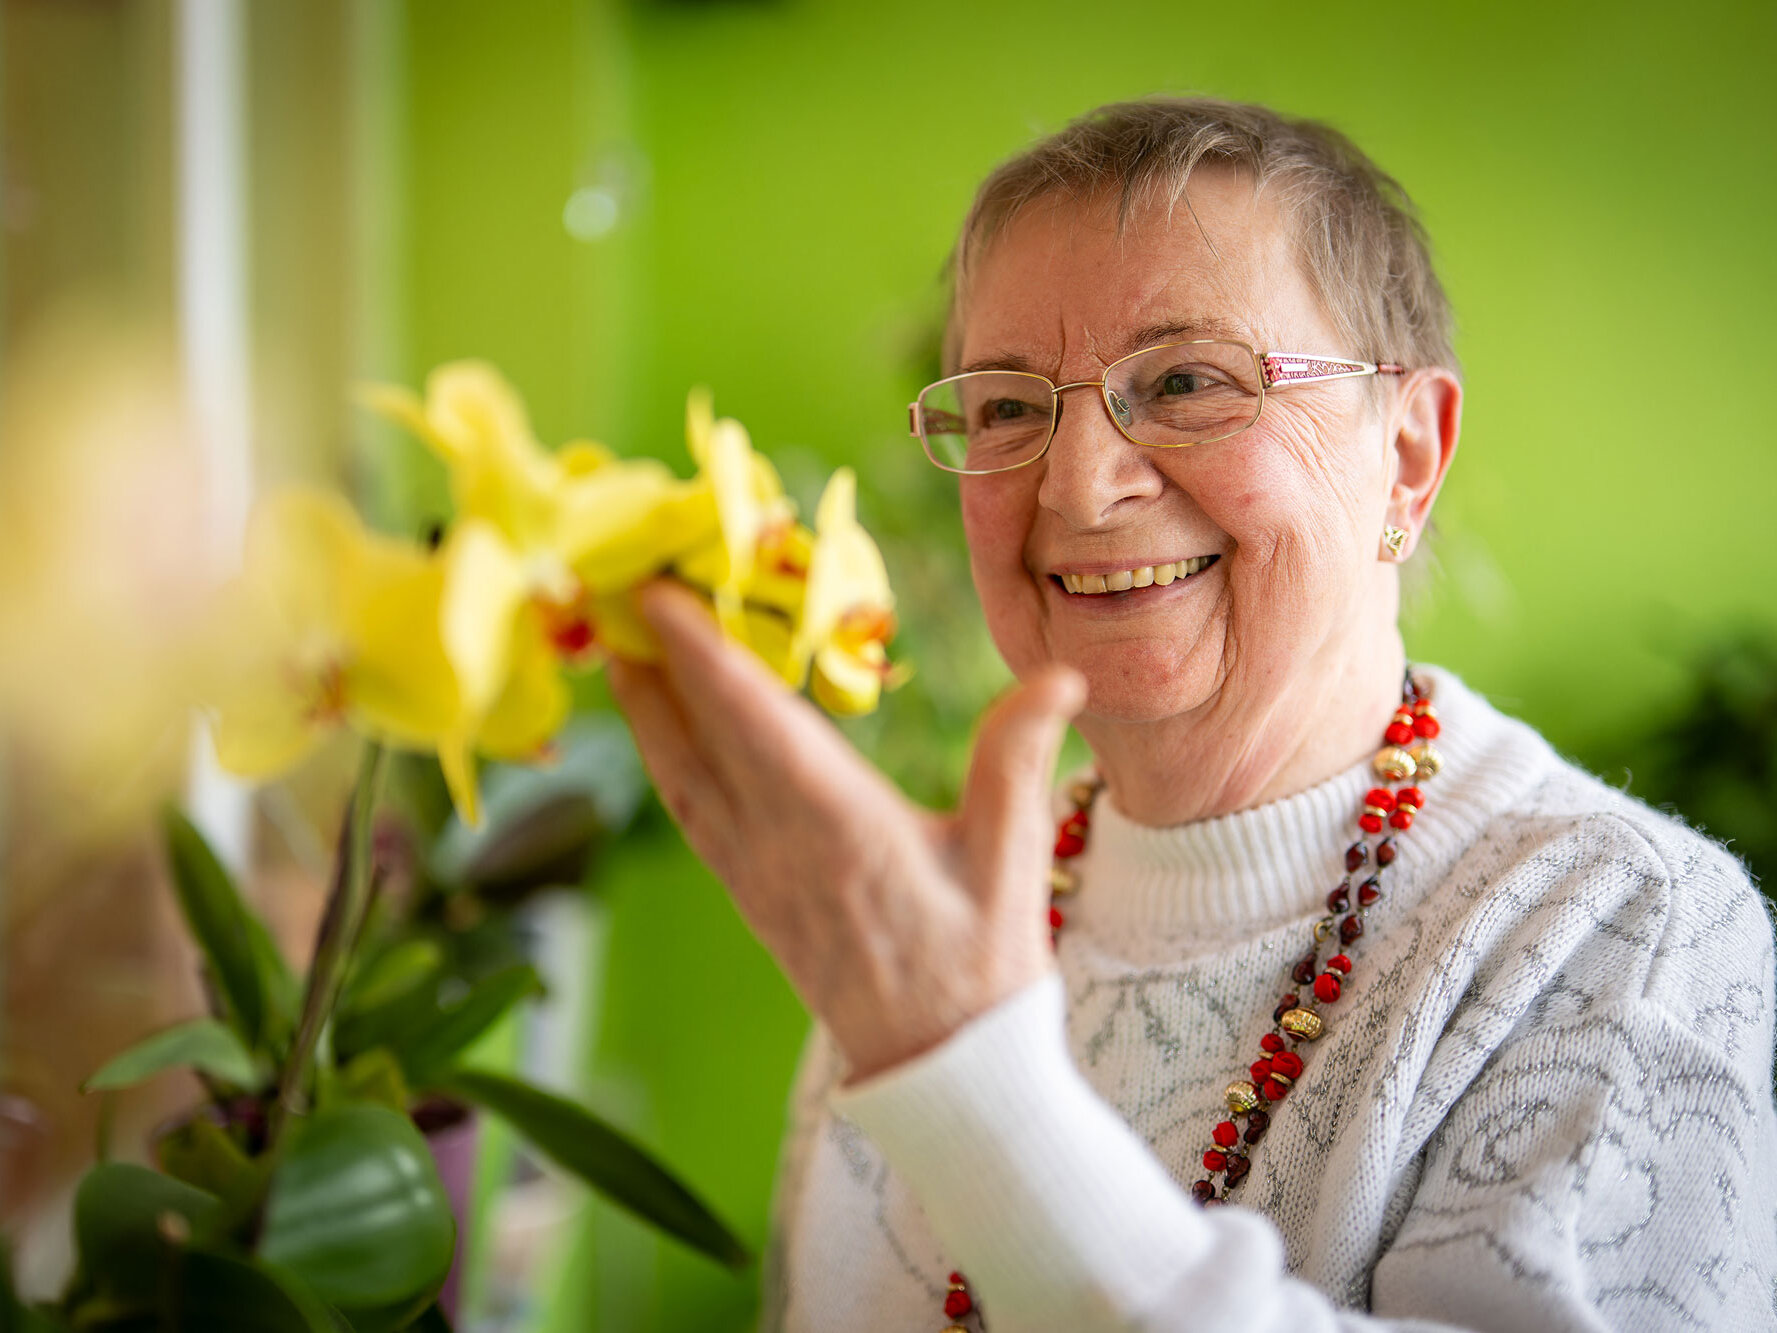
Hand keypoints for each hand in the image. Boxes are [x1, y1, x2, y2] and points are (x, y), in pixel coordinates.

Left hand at [605, 580, 1085, 1084]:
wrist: (944, 1066)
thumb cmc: (984, 959)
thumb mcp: (1014, 854)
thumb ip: (1020, 755)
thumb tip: (1061, 675)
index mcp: (838, 824)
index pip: (752, 718)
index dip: (700, 650)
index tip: (660, 591)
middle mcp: (778, 846)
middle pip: (696, 737)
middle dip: (655, 659)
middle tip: (620, 591)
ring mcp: (755, 876)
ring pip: (680, 777)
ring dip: (646, 710)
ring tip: (620, 648)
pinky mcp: (751, 898)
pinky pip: (692, 815)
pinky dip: (666, 762)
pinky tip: (660, 736)